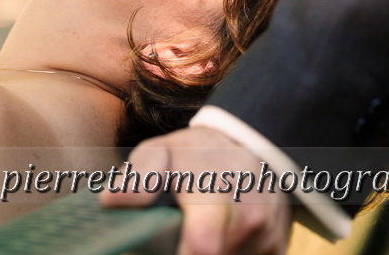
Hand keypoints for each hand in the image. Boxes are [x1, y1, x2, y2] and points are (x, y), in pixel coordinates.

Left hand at [101, 126, 291, 254]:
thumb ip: (138, 176)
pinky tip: (224, 235)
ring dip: (212, 250)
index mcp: (216, 192)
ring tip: (203, 228)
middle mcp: (249, 215)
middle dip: (188, 249)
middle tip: (182, 233)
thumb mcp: (162, 152)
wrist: (251, 144)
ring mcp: (268, 235)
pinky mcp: (278, 248)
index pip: (203, 244)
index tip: (173, 246)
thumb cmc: (195, 154)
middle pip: (210, 254)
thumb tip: (110, 201)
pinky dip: (230, 252)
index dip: (184, 252)